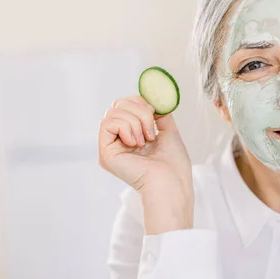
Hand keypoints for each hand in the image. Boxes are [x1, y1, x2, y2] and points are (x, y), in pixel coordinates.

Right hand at [98, 95, 192, 232]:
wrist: (172, 180)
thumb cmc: (173, 162)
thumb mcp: (168, 130)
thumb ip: (158, 114)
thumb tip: (153, 99)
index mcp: (132, 135)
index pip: (126, 104)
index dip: (141, 101)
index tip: (156, 113)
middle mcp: (119, 140)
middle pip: (119, 104)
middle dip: (140, 110)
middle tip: (151, 130)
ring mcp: (111, 146)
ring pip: (114, 111)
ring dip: (136, 121)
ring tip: (145, 140)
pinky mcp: (105, 152)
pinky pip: (108, 123)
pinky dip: (126, 127)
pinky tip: (136, 143)